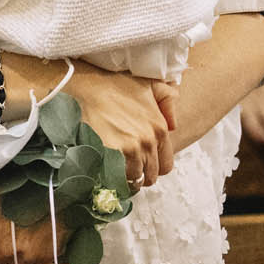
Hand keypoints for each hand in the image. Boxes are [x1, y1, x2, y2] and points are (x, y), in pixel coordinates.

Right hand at [62, 62, 174, 188]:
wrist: (89, 86)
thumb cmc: (116, 85)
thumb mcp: (151, 85)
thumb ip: (168, 101)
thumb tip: (173, 125)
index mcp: (159, 129)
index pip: (165, 165)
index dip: (154, 167)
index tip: (144, 165)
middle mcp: (148, 142)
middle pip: (150, 176)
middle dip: (140, 174)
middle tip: (129, 168)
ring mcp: (130, 150)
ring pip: (134, 178)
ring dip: (126, 177)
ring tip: (117, 170)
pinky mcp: (111, 154)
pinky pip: (117, 177)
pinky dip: (112, 177)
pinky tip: (107, 170)